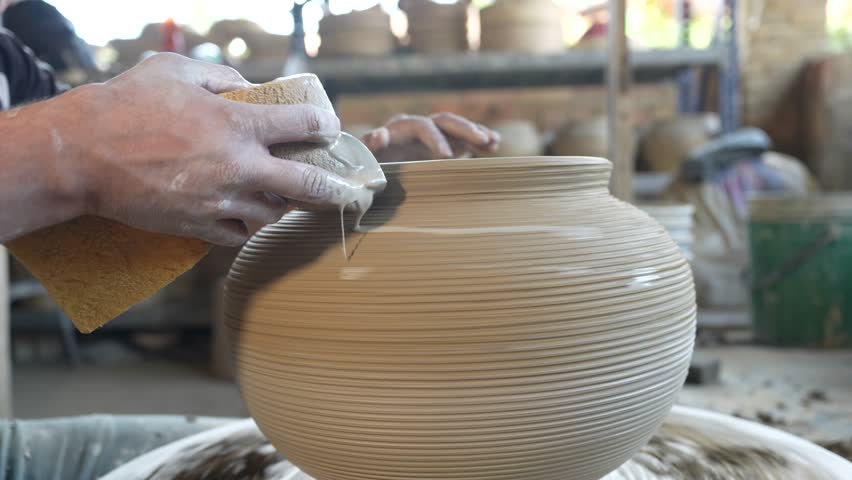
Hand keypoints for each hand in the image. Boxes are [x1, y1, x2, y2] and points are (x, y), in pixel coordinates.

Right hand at [62, 53, 353, 245]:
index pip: (302, 125)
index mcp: (238, 124)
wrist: (83, 154)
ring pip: (273, 213)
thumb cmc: (127, 104)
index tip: (328, 129)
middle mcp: (239, 166)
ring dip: (282, 205)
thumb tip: (250, 90)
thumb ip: (222, 78)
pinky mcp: (200, 225)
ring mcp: (221, 200)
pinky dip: (248, 226)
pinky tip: (247, 216)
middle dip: (333, 188)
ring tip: (283, 198)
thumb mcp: (177, 71)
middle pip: (307, 184)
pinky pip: (240, 235)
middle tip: (346, 191)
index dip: (322, 126)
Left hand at [360, 113, 499, 162]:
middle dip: (464, 130)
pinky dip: (478, 140)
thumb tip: (380, 134)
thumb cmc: (366, 168)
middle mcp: (418, 126)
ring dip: (476, 132)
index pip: (423, 126)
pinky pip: (463, 139)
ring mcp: (432, 135)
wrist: (371, 173)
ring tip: (493, 142)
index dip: (435, 139)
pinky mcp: (442, 145)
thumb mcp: (364, 159)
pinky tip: (495, 143)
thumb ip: (370, 147)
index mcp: (400, 128)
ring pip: (457, 128)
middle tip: (481, 143)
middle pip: (444, 121)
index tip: (446, 157)